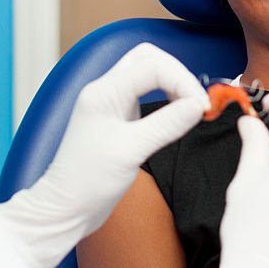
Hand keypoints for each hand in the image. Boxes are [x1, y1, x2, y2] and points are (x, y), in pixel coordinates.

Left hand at [0, 43, 207, 267]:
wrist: (66, 208)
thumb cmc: (88, 182)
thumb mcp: (131, 151)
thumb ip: (167, 124)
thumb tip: (198, 105)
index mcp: (103, 92)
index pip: (152, 66)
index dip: (182, 80)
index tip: (201, 106)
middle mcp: (106, 91)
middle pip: (148, 59)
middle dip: (177, 73)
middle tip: (196, 100)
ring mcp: (111, 104)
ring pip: (147, 73)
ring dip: (172, 83)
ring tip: (190, 107)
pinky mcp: (118, 118)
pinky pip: (146, 94)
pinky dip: (166, 97)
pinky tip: (176, 115)